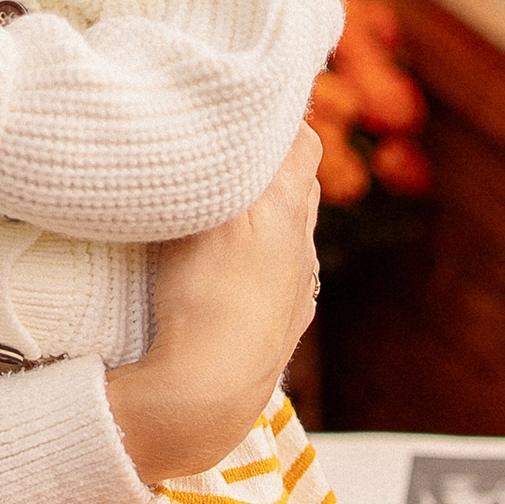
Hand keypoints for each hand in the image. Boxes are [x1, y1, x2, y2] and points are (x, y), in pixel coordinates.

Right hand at [104, 125, 322, 479]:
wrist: (207, 394)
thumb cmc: (202, 297)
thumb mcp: (209, 211)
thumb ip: (224, 164)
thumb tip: (226, 119)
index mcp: (289, 209)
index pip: (302, 140)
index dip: (277, 119)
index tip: (242, 110)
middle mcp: (302, 247)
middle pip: (299, 184)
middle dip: (270, 163)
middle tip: (226, 150)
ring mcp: (294, 290)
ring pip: (289, 233)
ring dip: (265, 214)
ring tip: (222, 207)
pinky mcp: (279, 326)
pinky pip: (276, 276)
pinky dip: (257, 260)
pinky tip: (225, 267)